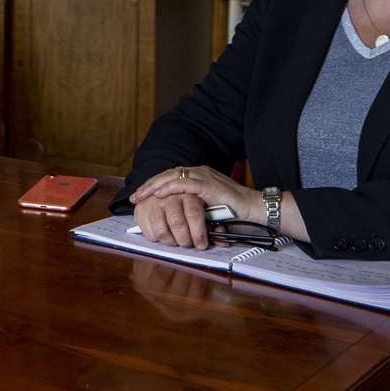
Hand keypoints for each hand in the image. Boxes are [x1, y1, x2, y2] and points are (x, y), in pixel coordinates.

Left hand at [129, 164, 265, 243]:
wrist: (254, 209)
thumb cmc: (235, 211)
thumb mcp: (208, 208)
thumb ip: (194, 208)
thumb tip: (176, 218)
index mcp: (199, 176)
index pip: (171, 177)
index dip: (154, 185)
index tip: (140, 195)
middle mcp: (199, 172)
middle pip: (167, 175)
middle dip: (149, 185)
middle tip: (134, 196)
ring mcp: (203, 176)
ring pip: (171, 177)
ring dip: (154, 186)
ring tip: (141, 195)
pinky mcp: (208, 184)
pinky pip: (183, 184)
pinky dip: (169, 188)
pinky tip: (158, 194)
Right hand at [133, 193, 213, 247]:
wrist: (177, 185)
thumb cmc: (198, 201)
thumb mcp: (211, 206)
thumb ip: (216, 223)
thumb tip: (222, 241)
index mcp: (190, 191)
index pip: (193, 213)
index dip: (198, 232)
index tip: (202, 244)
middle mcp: (171, 193)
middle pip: (176, 222)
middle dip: (184, 239)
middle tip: (189, 245)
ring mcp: (155, 200)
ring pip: (161, 228)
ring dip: (170, 241)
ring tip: (175, 243)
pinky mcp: (142, 206)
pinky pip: (146, 227)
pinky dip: (153, 236)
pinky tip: (159, 238)